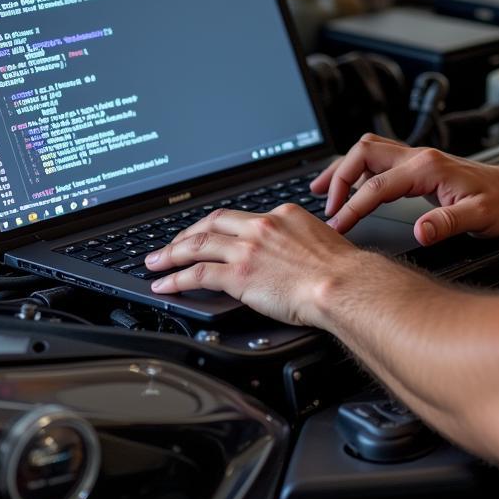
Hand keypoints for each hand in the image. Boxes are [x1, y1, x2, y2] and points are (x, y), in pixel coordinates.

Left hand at [144, 204, 356, 325]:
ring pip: (198, 245)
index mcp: (281, 215)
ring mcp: (248, 248)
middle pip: (212, 223)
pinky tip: (165, 284)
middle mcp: (261, 226)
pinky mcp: (240, 274)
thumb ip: (297, 241)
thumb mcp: (319, 240)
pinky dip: (176, 278)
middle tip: (169, 245)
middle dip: (186, 234)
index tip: (207, 233)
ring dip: (171, 254)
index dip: (216, 226)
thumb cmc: (341, 270)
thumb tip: (292, 253)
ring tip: (155, 263)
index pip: (239, 217)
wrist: (344, 284)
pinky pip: (198, 273)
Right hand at [310, 133, 498, 244]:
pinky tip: (350, 186)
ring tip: (321, 189)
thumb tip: (420, 232)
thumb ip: (448, 224)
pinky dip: (357, 170)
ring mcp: (417, 158)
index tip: (338, 225)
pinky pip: (378, 159)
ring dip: (343, 168)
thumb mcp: (480, 218)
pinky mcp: (418, 165)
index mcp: (427, 168)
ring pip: (368, 150)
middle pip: (363, 153)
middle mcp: (418, 156)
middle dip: (338, 176)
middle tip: (326, 205)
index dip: (353, 206)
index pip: (377, 185)